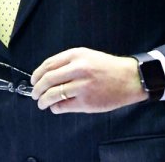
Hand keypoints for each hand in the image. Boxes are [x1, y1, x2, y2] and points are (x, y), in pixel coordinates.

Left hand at [30, 47, 146, 113]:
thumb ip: (68, 62)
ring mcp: (82, 86)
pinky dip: (56, 108)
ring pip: (53, 94)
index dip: (37, 74)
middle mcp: (78, 69)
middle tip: (34, 94)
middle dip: (37, 88)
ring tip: (42, 103)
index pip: (48, 64)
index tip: (34, 80)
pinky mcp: (87, 102)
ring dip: (44, 100)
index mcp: (76, 55)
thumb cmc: (108, 67)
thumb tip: (47, 74)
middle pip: (48, 79)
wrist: (130, 78)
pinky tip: (55, 108)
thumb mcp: (87, 55)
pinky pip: (64, 106)